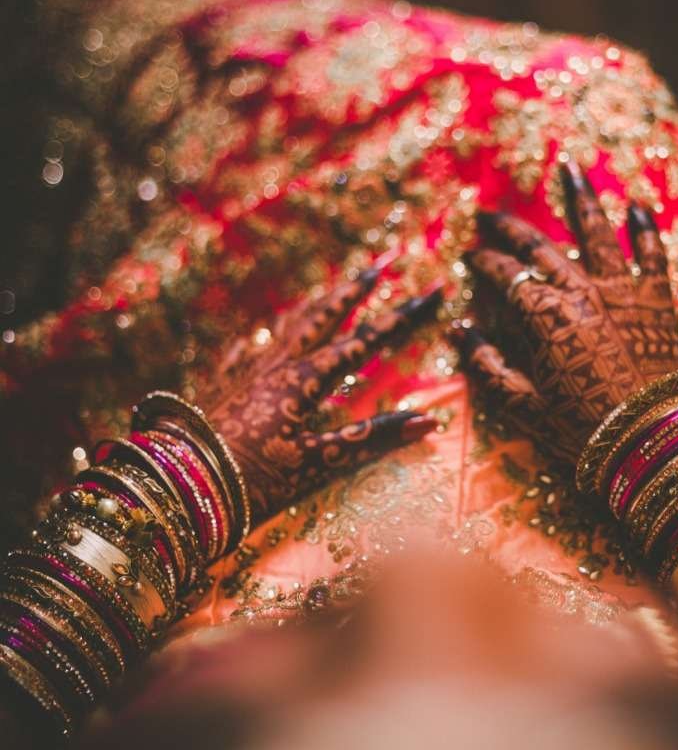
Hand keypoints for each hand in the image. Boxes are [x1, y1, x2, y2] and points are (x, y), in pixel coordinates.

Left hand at [205, 271, 440, 519]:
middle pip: (323, 318)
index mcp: (303, 381)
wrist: (174, 486)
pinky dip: (262, 340)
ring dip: (315, 307)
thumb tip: (428, 423)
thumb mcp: (316, 465)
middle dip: (354, 291)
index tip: (433, 290)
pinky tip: (256, 339)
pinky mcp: (220, 388)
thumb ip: (369, 441)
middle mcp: (276, 367)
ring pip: (287, 328)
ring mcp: (245, 374)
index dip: (402, 318)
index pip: (365, 342)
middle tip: (379, 263)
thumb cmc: (249, 481)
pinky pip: (247, 352)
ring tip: (331, 291)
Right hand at [455, 161, 677, 464]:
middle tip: (491, 215)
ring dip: (580, 199)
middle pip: (541, 248)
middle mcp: (581, 290)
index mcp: (544, 315)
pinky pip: (652, 254)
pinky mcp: (657, 299)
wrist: (656, 439)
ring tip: (569, 169)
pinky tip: (638, 206)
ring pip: (597, 232)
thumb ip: (489, 367)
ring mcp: (622, 289)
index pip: (506, 277)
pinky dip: (645, 229)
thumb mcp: (525, 406)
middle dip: (512, 229)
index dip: (485, 264)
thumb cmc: (585, 429)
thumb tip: (461, 332)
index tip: (471, 255)